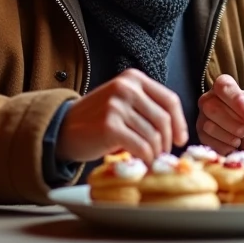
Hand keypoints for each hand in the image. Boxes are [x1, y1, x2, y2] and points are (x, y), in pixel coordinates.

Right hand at [56, 69, 187, 163]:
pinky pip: (141, 146)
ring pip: (154, 135)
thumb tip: (177, 132)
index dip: (180, 122)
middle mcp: (126, 87)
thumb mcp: (123, 102)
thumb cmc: (96, 119)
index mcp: (133, 79)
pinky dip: (146, 159)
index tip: (181, 139)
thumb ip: (146, 108)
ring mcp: (117, 106)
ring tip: (151, 160)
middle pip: (164, 119)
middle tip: (164, 155)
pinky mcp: (110, 126)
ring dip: (156, 153)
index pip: (169, 100)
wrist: (62, 129)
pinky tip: (143, 163)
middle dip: (168, 142)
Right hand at [196, 74, 243, 154]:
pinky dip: (225, 146)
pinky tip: (233, 144)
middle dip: (233, 122)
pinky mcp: (201, 135)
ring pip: (209, 125)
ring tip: (241, 137)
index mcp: (226, 89)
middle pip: (212, 107)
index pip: (223, 85)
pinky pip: (208, 141)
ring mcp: (203, 117)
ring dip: (230, 135)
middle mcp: (210, 100)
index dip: (235, 99)